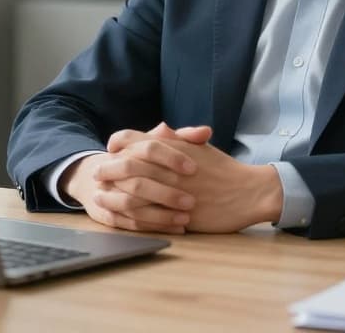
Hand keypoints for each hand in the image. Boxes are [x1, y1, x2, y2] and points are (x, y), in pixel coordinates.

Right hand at [61, 123, 209, 233]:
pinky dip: (155, 227)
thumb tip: (205, 132)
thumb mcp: (159, 145)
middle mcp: (113, 168)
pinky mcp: (106, 214)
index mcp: (127, 147)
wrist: (102, 176)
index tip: (194, 168)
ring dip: (160, 214)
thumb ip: (183, 138)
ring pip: (132, 205)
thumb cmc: (143, 160)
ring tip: (186, 218)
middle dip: (166, 192)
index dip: (171, 157)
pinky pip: (130, 223)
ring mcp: (106, 192)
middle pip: (138, 180)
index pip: (149, 148)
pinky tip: (177, 229)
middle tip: (191, 201)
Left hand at [105, 126, 284, 232]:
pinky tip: (119, 214)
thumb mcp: (199, 148)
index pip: (133, 139)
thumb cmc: (223, 169)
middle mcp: (167, 166)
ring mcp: (171, 189)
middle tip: (96, 174)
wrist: (247, 192)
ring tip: (100, 196)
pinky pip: (145, 213)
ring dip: (113, 192)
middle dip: (107, 169)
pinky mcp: (175, 212)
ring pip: (131, 189)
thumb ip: (175, 139)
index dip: (117, 144)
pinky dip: (128, 213)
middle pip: (125, 163)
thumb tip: (158, 130)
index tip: (110, 151)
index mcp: (171, 147)